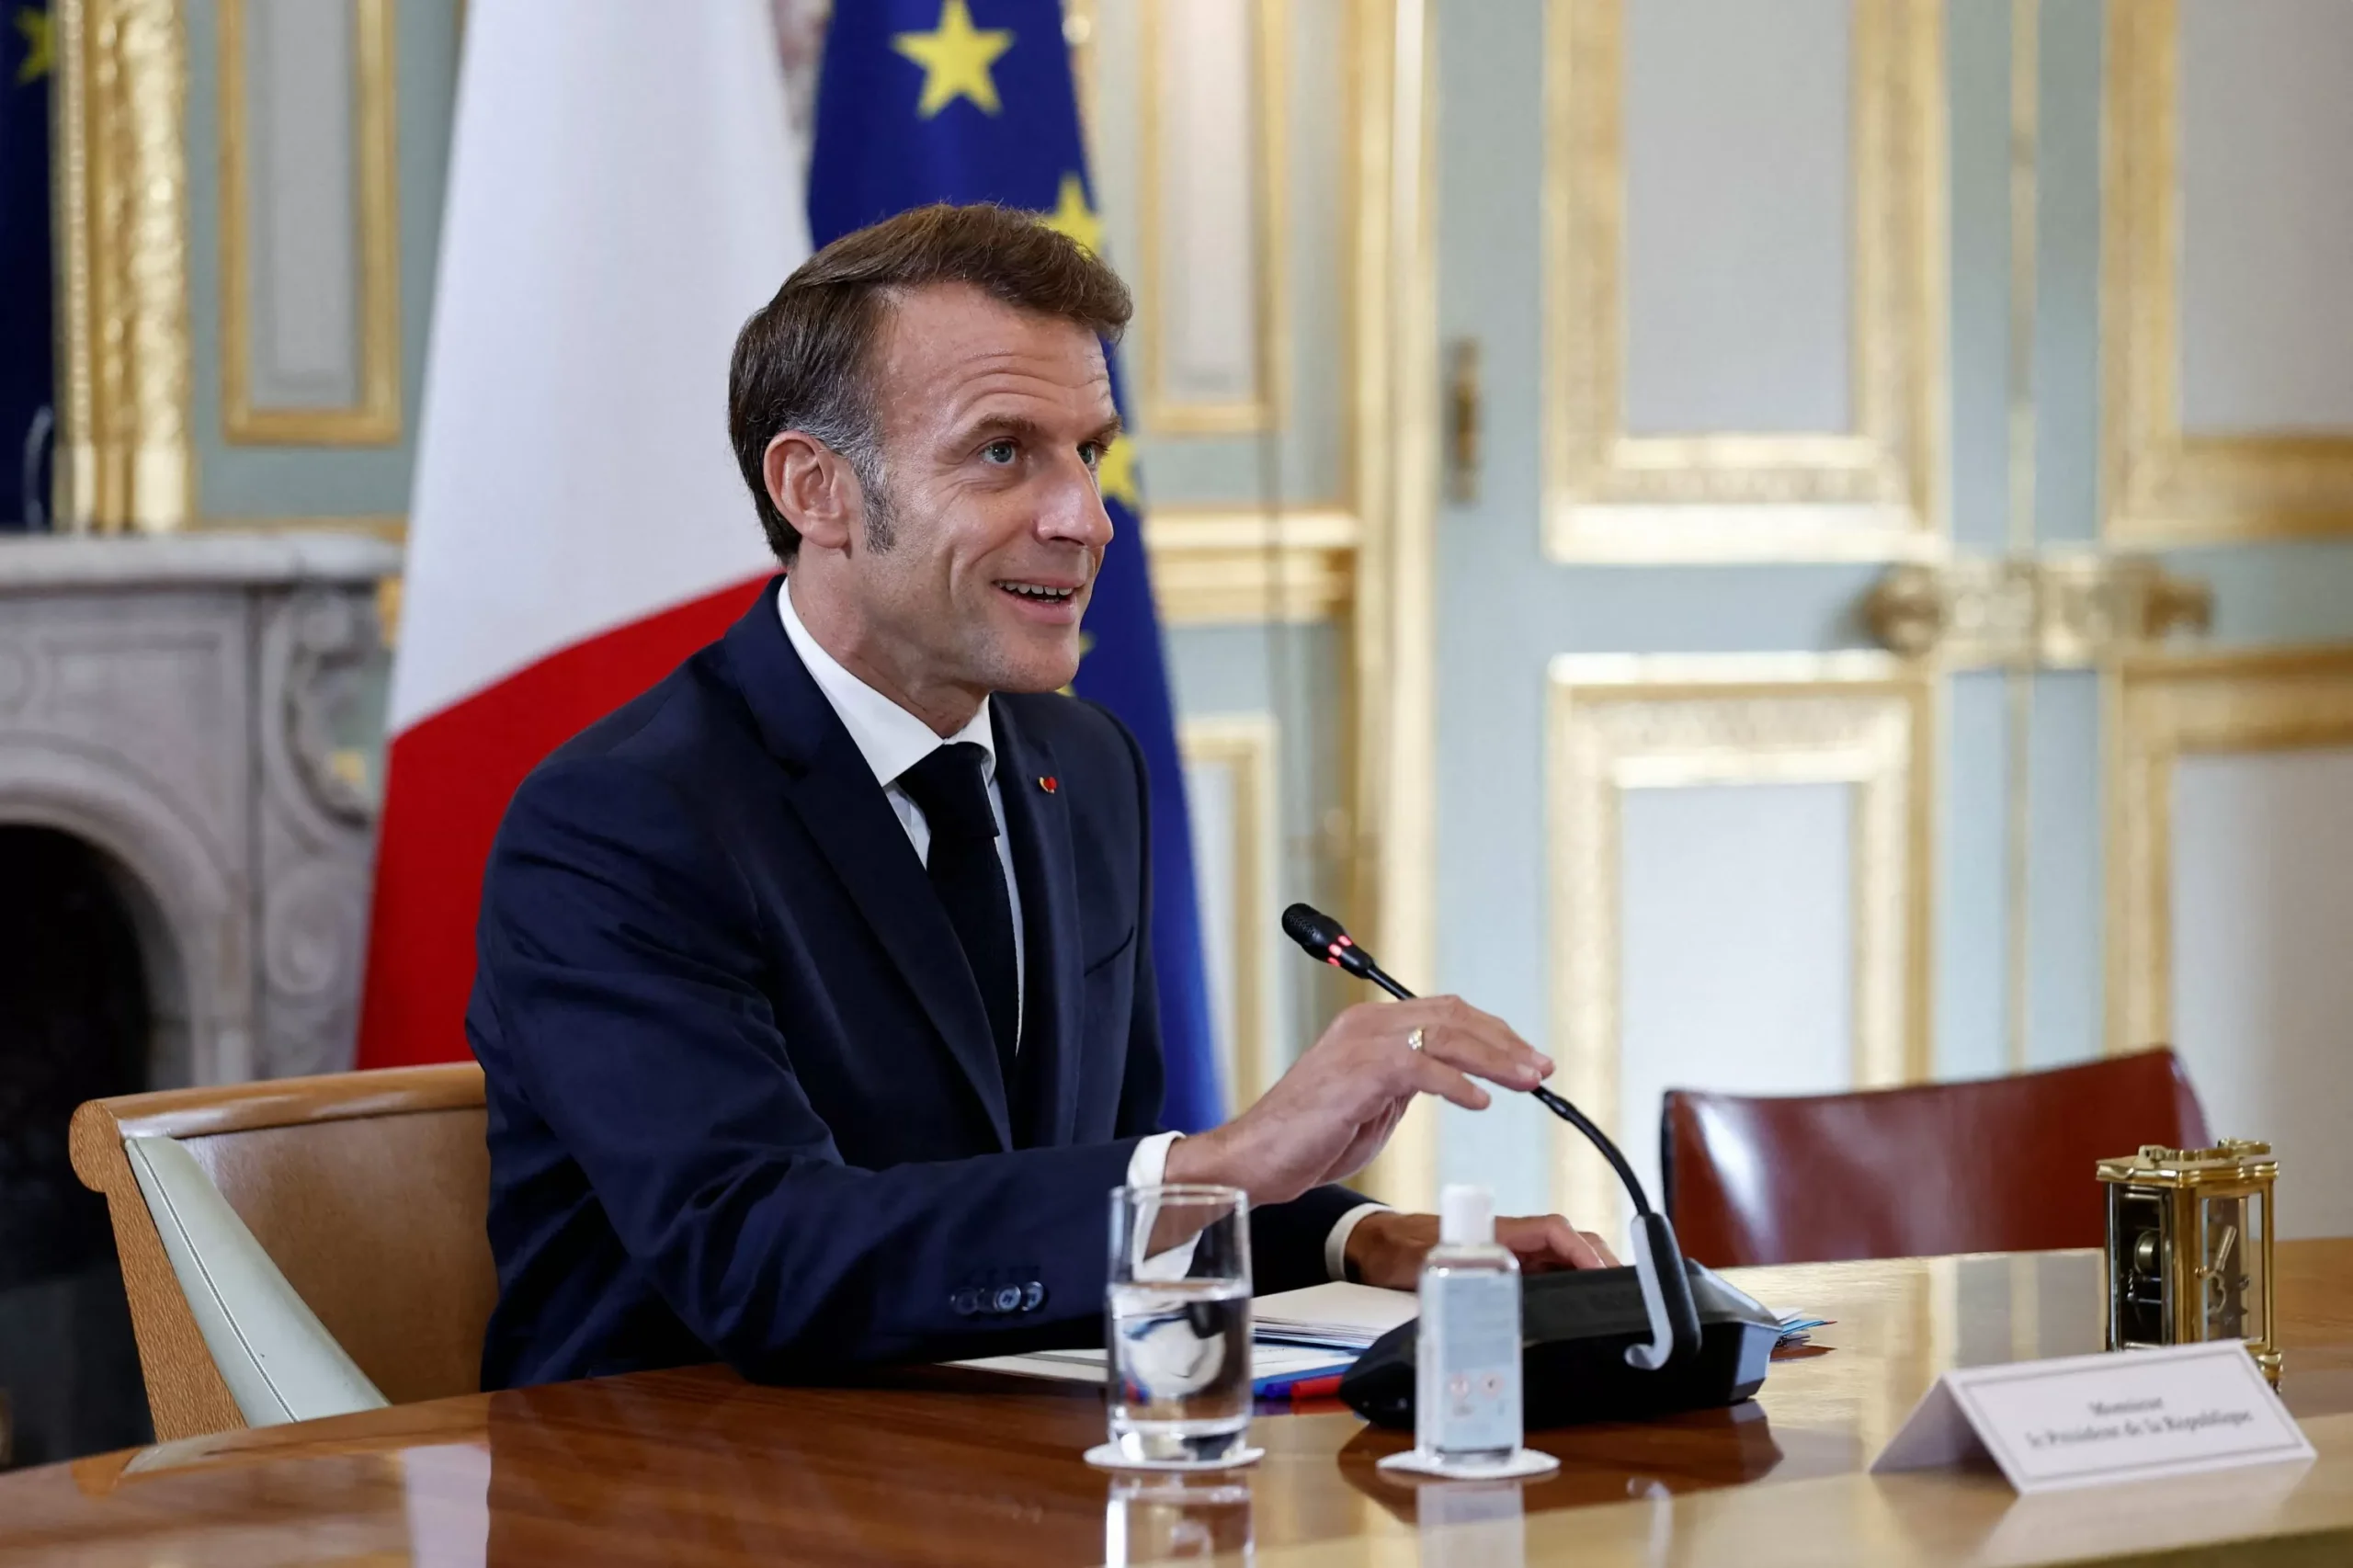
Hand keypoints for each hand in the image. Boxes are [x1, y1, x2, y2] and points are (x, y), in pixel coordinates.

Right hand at [1164, 997, 1551, 1205]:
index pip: (1446, 1013)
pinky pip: (1421, 1067)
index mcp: (1371, 1025)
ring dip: (1495, 1059)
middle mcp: (1367, 1024)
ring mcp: (1362, 1044)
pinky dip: (1457, 1082)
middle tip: (1542, 1069)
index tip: (1527, 1058)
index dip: (1494, 1033)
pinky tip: (1481, 1101)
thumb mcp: (1373, 1102)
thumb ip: (1407, 1082)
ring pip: (1445, 1034)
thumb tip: (1452, 1078)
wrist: (1258, 1158)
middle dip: (1505, 1042)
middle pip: (1454, 1016)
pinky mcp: (1359, 1072)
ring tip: (1528, 1082)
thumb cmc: (1309, 1137)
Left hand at [1343, 1210, 1618, 1289]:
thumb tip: (1477, 1288)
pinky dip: (1570, 1282)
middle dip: (1599, 1262)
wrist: (1374, 1246)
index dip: (1582, 1249)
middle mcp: (1509, 1239)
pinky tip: (1579, 1304)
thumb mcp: (1422, 1263)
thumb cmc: (1396, 1251)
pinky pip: (1547, 1272)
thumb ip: (1449, 1272)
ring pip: (1563, 1257)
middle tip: (1623, 1293)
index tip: (1600, 1271)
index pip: (1554, 1230)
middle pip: (1569, 1242)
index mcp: (1497, 1232)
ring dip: (1589, 1272)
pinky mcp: (1505, 1268)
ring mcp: (1509, 1253)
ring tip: (1612, 1300)